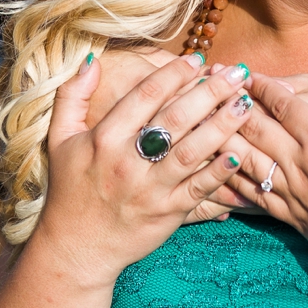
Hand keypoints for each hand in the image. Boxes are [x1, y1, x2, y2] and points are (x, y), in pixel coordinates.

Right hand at [28, 53, 257, 286]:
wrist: (77, 248)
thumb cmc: (70, 189)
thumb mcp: (60, 139)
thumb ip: (72, 96)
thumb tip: (90, 59)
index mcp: (104, 139)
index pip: (145, 96)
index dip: (174, 74)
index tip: (197, 59)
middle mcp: (128, 162)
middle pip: (176, 118)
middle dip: (211, 91)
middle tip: (238, 72)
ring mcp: (150, 190)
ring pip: (192, 151)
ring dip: (223, 126)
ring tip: (247, 104)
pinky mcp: (167, 214)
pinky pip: (199, 189)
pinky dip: (219, 172)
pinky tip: (239, 153)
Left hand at [231, 74, 307, 299]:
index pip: (287, 106)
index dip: (263, 86)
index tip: (244, 70)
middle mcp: (302, 165)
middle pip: (256, 127)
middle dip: (232, 104)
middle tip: (210, 86)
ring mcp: (294, 194)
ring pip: (246, 160)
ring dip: (222, 139)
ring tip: (201, 124)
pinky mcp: (292, 220)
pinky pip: (251, 197)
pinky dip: (229, 183)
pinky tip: (212, 176)